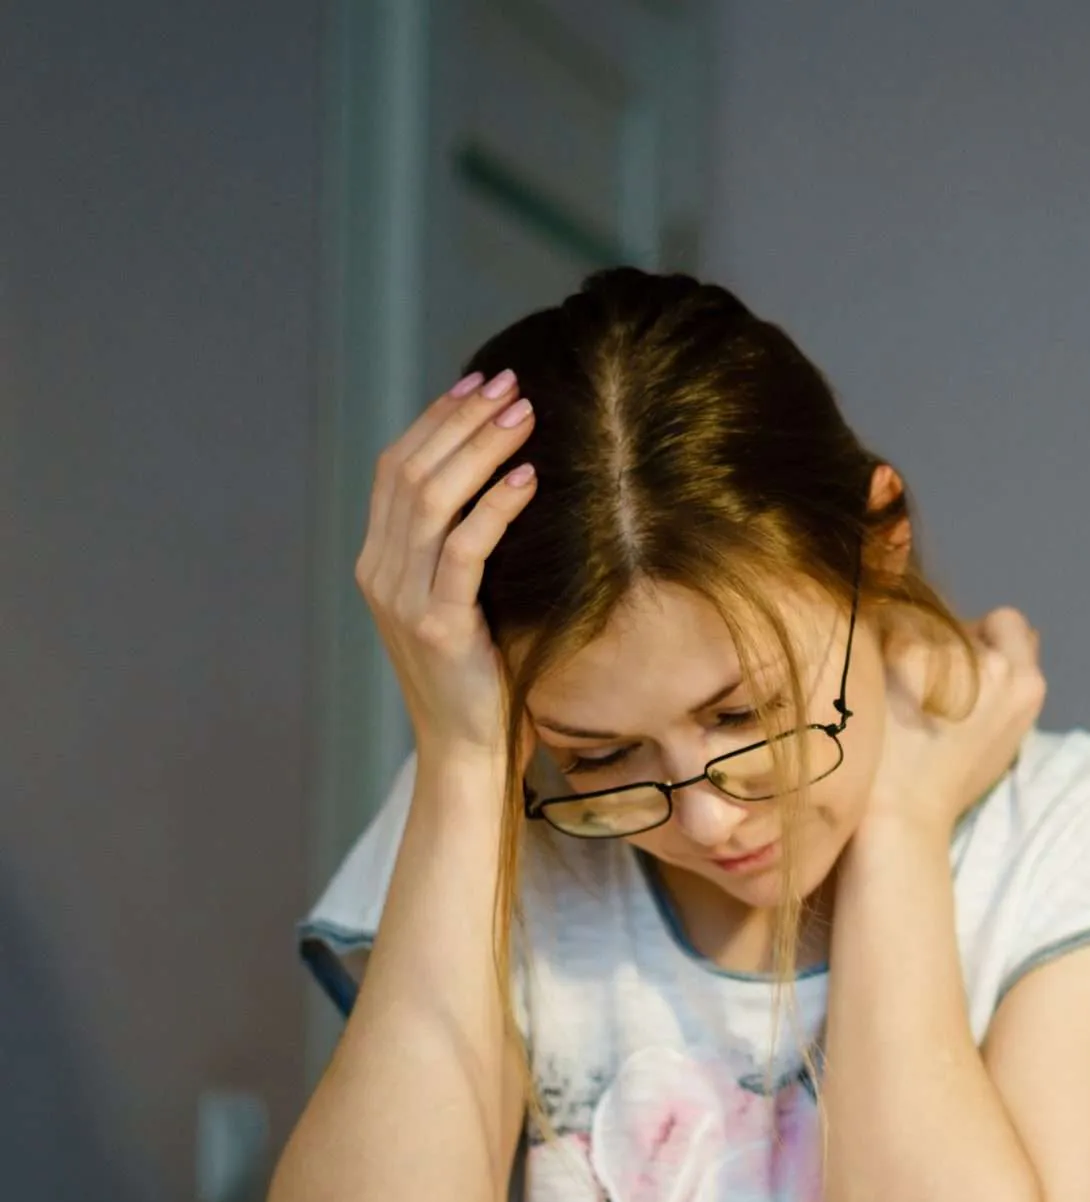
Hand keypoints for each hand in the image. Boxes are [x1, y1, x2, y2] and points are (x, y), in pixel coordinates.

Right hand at [355, 371, 540, 767]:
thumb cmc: (481, 674)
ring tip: (525, 414)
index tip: (478, 382)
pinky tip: (528, 477)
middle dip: (461, 420)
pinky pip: (464, 552)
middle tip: (510, 384)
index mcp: (380, 562)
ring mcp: (403, 600)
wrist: (469, 751)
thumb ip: (463, 548)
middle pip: (411, 473)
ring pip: (433, 502)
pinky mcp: (438, 627)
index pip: (396, 470)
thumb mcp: (462, 599)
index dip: (435, 420)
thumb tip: (507, 479)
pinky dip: (495, 508)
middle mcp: (380, 573)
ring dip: (480, 450)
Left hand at [864, 607, 1047, 837]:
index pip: (1012, 625)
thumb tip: (1011, 638)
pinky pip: (888, 632)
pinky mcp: (904, 651)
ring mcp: (952, 655)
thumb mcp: (1002, 735)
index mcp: (1027, 685)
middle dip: (945, 646)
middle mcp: (997, 664)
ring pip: (926, 625)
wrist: (901, 811)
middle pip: (967, 626)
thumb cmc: (950, 781)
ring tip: (892, 694)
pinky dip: (877, 653)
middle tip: (919, 687)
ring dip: (909, 647)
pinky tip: (872, 691)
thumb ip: (1007, 687)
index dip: (985, 638)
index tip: (960, 666)